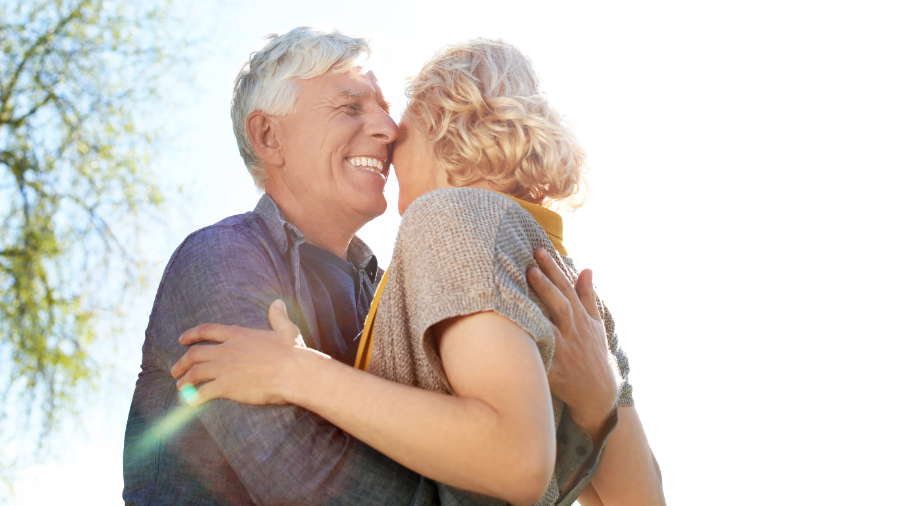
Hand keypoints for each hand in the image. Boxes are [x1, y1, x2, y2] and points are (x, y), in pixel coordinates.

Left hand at [170, 300, 327, 405]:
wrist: (294, 372)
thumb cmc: (293, 353)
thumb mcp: (286, 330)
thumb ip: (278, 316)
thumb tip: (277, 302)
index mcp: (239, 335)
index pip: (208, 331)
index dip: (192, 334)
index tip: (182, 339)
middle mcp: (227, 350)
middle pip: (195, 354)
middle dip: (182, 362)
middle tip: (175, 369)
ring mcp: (224, 368)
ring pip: (195, 373)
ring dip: (185, 380)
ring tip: (180, 386)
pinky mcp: (226, 387)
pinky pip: (203, 392)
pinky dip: (194, 398)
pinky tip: (190, 403)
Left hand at [527, 248, 619, 438]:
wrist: (599, 394)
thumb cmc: (594, 355)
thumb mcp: (596, 325)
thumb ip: (588, 297)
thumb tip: (586, 269)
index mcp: (582, 320)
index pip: (567, 289)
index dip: (554, 270)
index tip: (540, 251)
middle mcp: (574, 333)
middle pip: (560, 304)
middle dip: (546, 283)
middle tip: (530, 264)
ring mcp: (566, 352)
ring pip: (551, 326)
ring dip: (539, 308)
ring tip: (523, 292)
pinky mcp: (556, 373)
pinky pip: (542, 359)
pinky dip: (533, 349)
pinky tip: (517, 338)